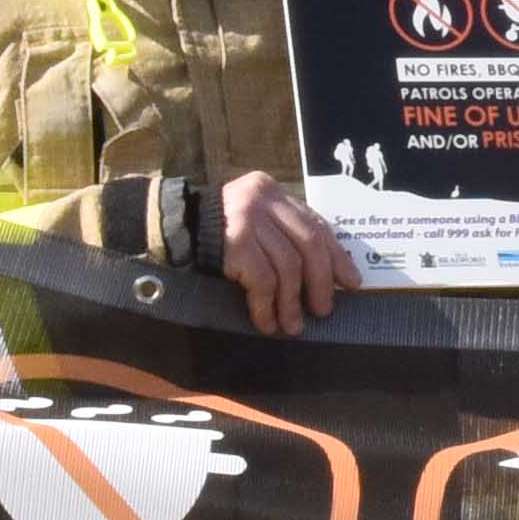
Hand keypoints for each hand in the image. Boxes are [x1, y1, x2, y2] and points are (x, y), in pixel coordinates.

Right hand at [218, 171, 358, 331]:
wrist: (167, 229)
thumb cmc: (215, 234)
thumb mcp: (254, 223)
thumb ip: (285, 235)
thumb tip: (331, 277)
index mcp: (273, 193)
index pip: (316, 225)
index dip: (337, 257)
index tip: (351, 283)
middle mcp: (263, 199)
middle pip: (308, 244)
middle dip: (321, 282)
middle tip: (324, 310)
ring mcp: (247, 217)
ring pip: (287, 266)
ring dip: (292, 303)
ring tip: (293, 326)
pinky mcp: (234, 241)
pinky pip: (262, 280)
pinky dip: (267, 306)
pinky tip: (267, 323)